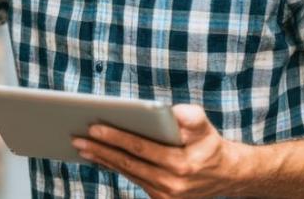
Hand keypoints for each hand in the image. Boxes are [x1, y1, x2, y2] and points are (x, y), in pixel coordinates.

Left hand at [72, 104, 250, 198]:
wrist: (227, 176)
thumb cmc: (209, 145)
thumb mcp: (205, 127)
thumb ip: (192, 117)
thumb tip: (173, 112)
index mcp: (181, 165)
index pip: (140, 148)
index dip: (115, 136)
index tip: (93, 126)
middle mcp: (171, 184)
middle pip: (127, 163)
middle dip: (100, 149)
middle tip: (76, 137)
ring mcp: (165, 195)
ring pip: (127, 173)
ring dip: (102, 159)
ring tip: (81, 146)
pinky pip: (132, 179)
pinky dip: (114, 167)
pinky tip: (99, 156)